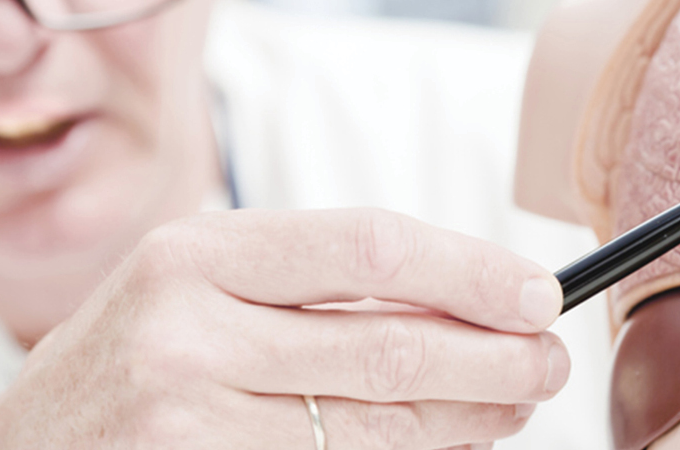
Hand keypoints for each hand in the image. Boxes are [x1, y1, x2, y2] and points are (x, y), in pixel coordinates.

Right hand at [0, 208, 569, 448]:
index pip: (368, 248)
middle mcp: (187, 332)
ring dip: (467, 419)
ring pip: (375, 428)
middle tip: (548, 358)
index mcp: (197, 252)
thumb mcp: (201, 283)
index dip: (469, 271)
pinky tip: (445, 445)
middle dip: (492, 358)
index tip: (536, 292)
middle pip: (386, 348)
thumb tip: (462, 297)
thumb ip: (312, 282)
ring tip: (516, 403)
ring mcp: (188, 422)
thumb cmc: (131, 354)